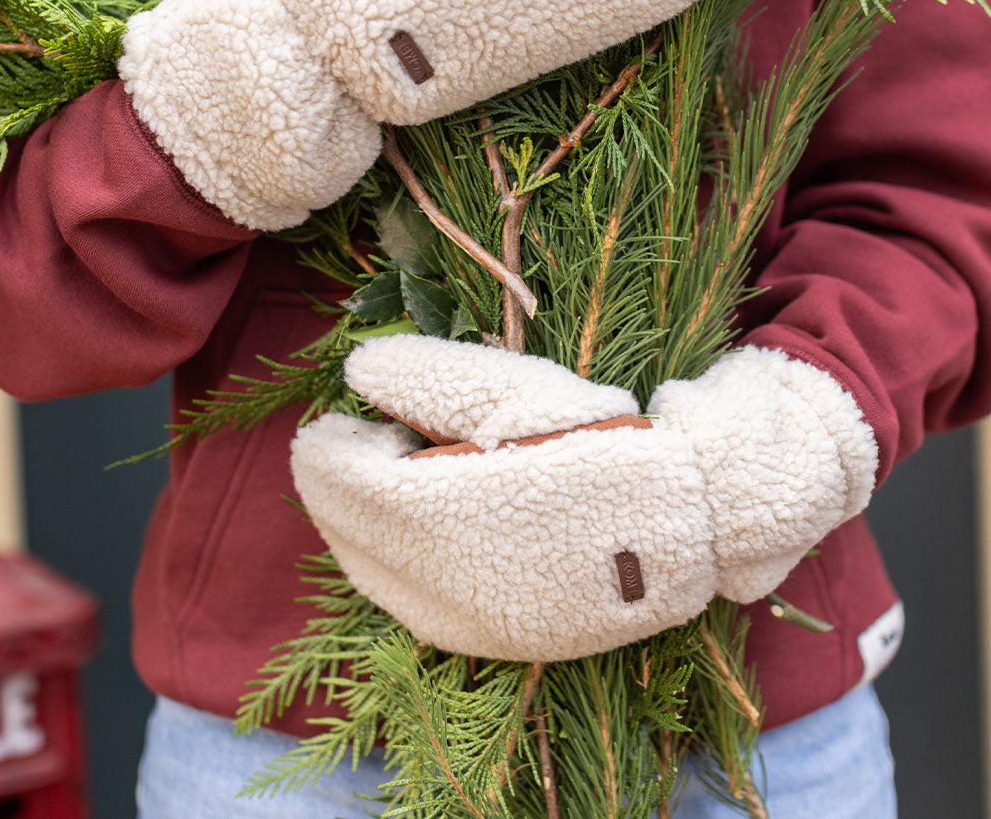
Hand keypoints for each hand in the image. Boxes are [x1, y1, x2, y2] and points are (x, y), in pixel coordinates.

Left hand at [291, 337, 875, 660]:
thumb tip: (354, 369)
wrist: (691, 518)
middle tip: (367, 439)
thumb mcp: (516, 390)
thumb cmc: (601, 440)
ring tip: (398, 478)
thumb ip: (427, 377)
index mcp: (445, 513)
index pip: (344, 484)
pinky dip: (395, 565)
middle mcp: (445, 585)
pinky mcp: (496, 645)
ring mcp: (470, 626)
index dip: (324, 449)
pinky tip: (425, 529)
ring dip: (363, 526)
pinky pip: (412, 606)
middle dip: (339, 485)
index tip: (331, 420)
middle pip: (349, 532)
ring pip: (374, 576)